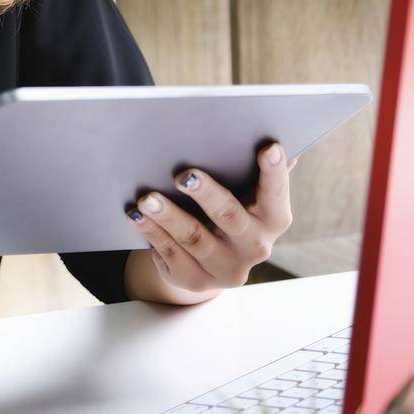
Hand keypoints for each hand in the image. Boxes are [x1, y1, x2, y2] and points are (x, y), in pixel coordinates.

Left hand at [125, 142, 293, 300]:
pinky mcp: (196, 280)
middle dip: (207, 195)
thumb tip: (273, 132)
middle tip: (185, 175)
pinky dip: (152, 232)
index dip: (274, 172)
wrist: (208, 259)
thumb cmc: (229, 207)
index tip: (268, 147)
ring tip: (148, 198)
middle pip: (230, 216)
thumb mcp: (246, 191)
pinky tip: (137, 215)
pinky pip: (170, 253)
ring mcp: (226, 268)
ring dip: (169, 216)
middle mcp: (255, 246)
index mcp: (273, 218)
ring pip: (194, 238)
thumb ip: (257, 167)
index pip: (276, 193)